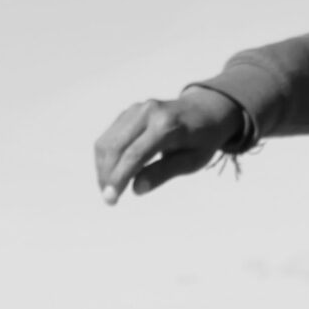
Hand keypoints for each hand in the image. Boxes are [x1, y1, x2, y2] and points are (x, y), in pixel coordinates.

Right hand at [93, 88, 244, 204]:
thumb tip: (136, 189)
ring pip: (107, 141)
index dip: (119, 178)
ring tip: (110, 189)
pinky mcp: (129, 112)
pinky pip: (110, 136)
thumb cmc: (202, 140)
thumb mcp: (192, 161)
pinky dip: (106, 156)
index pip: (135, 154)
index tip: (110, 199)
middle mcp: (148, 113)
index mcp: (167, 126)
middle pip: (116, 147)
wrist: (205, 111)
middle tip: (109, 199)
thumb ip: (164, 172)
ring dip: (103, 168)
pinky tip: (113, 173)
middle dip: (107, 175)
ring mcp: (136, 109)